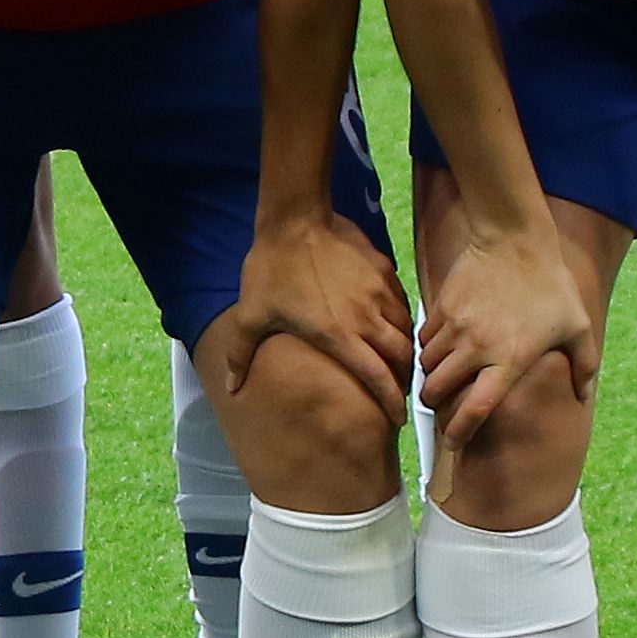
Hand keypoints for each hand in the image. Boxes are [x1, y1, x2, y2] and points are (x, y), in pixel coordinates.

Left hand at [225, 210, 415, 421]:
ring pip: (406, 330)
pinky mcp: (384, 270)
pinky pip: (401, 302)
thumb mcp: (250, 315)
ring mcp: (379, 292)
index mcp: (339, 335)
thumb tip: (231, 388)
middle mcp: (366, 318)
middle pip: (401, 357)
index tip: (398, 420)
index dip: (392, 402)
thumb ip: (241, 355)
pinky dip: (401, 319)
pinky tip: (392, 322)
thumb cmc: (271, 269)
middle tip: (399, 391)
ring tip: (399, 360)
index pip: (378, 378)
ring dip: (405, 349)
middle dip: (405, 379)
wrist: (295, 218)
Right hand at [415, 213, 597, 451]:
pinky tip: (441, 348)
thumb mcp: (578, 326)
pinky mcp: (441, 307)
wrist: (514, 239)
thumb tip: (583, 395)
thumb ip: (584, 365)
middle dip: (435, 406)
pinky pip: (424, 339)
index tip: (455, 444)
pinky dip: (428, 350)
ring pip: (426, 366)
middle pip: (437, 391)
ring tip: (440, 379)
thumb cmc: (551, 285)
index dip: (461, 431)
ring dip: (431, 377)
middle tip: (441, 409)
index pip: (476, 408)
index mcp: (509, 360)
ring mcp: (455, 327)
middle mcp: (476, 348)